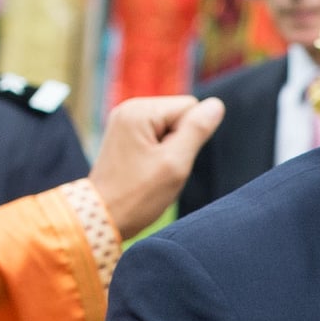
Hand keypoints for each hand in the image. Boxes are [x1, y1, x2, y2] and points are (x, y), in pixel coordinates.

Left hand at [88, 95, 225, 237]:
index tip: (170, 159)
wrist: (102, 215)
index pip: (190, 108)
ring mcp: (124, 120)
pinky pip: (157, 134)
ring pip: (170, 125)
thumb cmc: (138, 194)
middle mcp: (129, 108)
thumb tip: (216, 105)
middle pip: (179, 114)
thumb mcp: (175, 163)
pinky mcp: (124, 133)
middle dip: (180, 141)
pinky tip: (147, 167)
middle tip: (163, 166)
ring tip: (154, 168)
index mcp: (139, 111)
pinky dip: (160, 151)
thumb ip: (197, 130)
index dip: (191, 137)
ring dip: (171, 148)